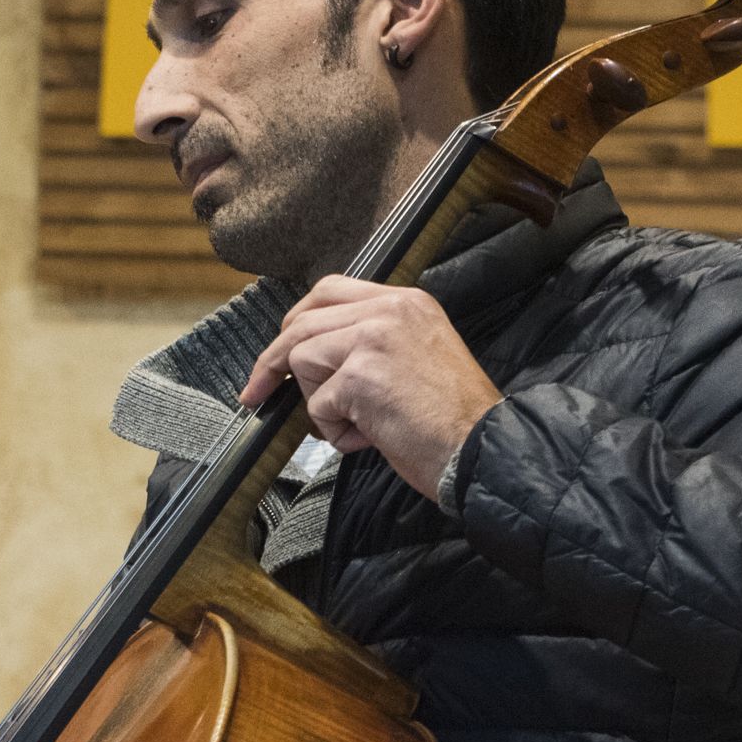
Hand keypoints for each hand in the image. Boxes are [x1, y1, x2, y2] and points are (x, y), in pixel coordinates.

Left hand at [239, 277, 502, 499]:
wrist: (484, 450)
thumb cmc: (453, 419)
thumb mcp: (418, 356)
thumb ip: (373, 343)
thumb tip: (314, 358)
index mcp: (406, 302)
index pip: (329, 291)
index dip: (295, 321)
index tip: (276, 352)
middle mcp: (391, 310)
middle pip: (303, 323)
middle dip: (272, 361)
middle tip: (256, 392)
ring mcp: (374, 339)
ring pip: (303, 361)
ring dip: (319, 403)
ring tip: (360, 423)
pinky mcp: (361, 375)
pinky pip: (317, 405)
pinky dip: (335, 432)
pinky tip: (371, 437)